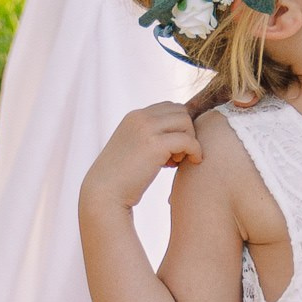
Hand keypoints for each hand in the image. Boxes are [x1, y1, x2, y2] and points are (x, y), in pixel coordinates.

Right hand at [81, 103, 201, 212]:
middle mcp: (139, 117)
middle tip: (177, 155)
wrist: (105, 193)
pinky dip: (195, 151)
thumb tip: (180, 133)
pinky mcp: (155, 145)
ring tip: (177, 160)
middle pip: (181, 111)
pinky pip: (188, 140)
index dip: (178, 126)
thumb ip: (150, 135)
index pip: (170, 107)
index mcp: (134, 116)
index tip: (172, 148)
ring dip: (189, 140)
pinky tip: (193, 162)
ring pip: (186, 122)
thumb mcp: (134, 147)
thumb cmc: (122, 177)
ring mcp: (146, 129)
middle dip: (185, 131)